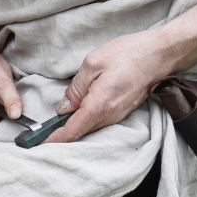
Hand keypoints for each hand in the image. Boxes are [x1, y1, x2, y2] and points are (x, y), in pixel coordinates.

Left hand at [46, 29, 174, 143]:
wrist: (159, 54)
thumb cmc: (129, 54)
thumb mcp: (93, 63)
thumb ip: (75, 88)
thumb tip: (63, 108)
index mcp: (99, 105)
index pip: (71, 131)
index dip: (52, 140)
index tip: (37, 143)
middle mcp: (110, 116)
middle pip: (80, 133)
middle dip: (60, 134)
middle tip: (39, 132)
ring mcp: (118, 115)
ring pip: (90, 127)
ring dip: (74, 127)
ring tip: (57, 122)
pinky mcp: (123, 111)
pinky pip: (100, 121)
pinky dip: (86, 120)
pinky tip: (79, 111)